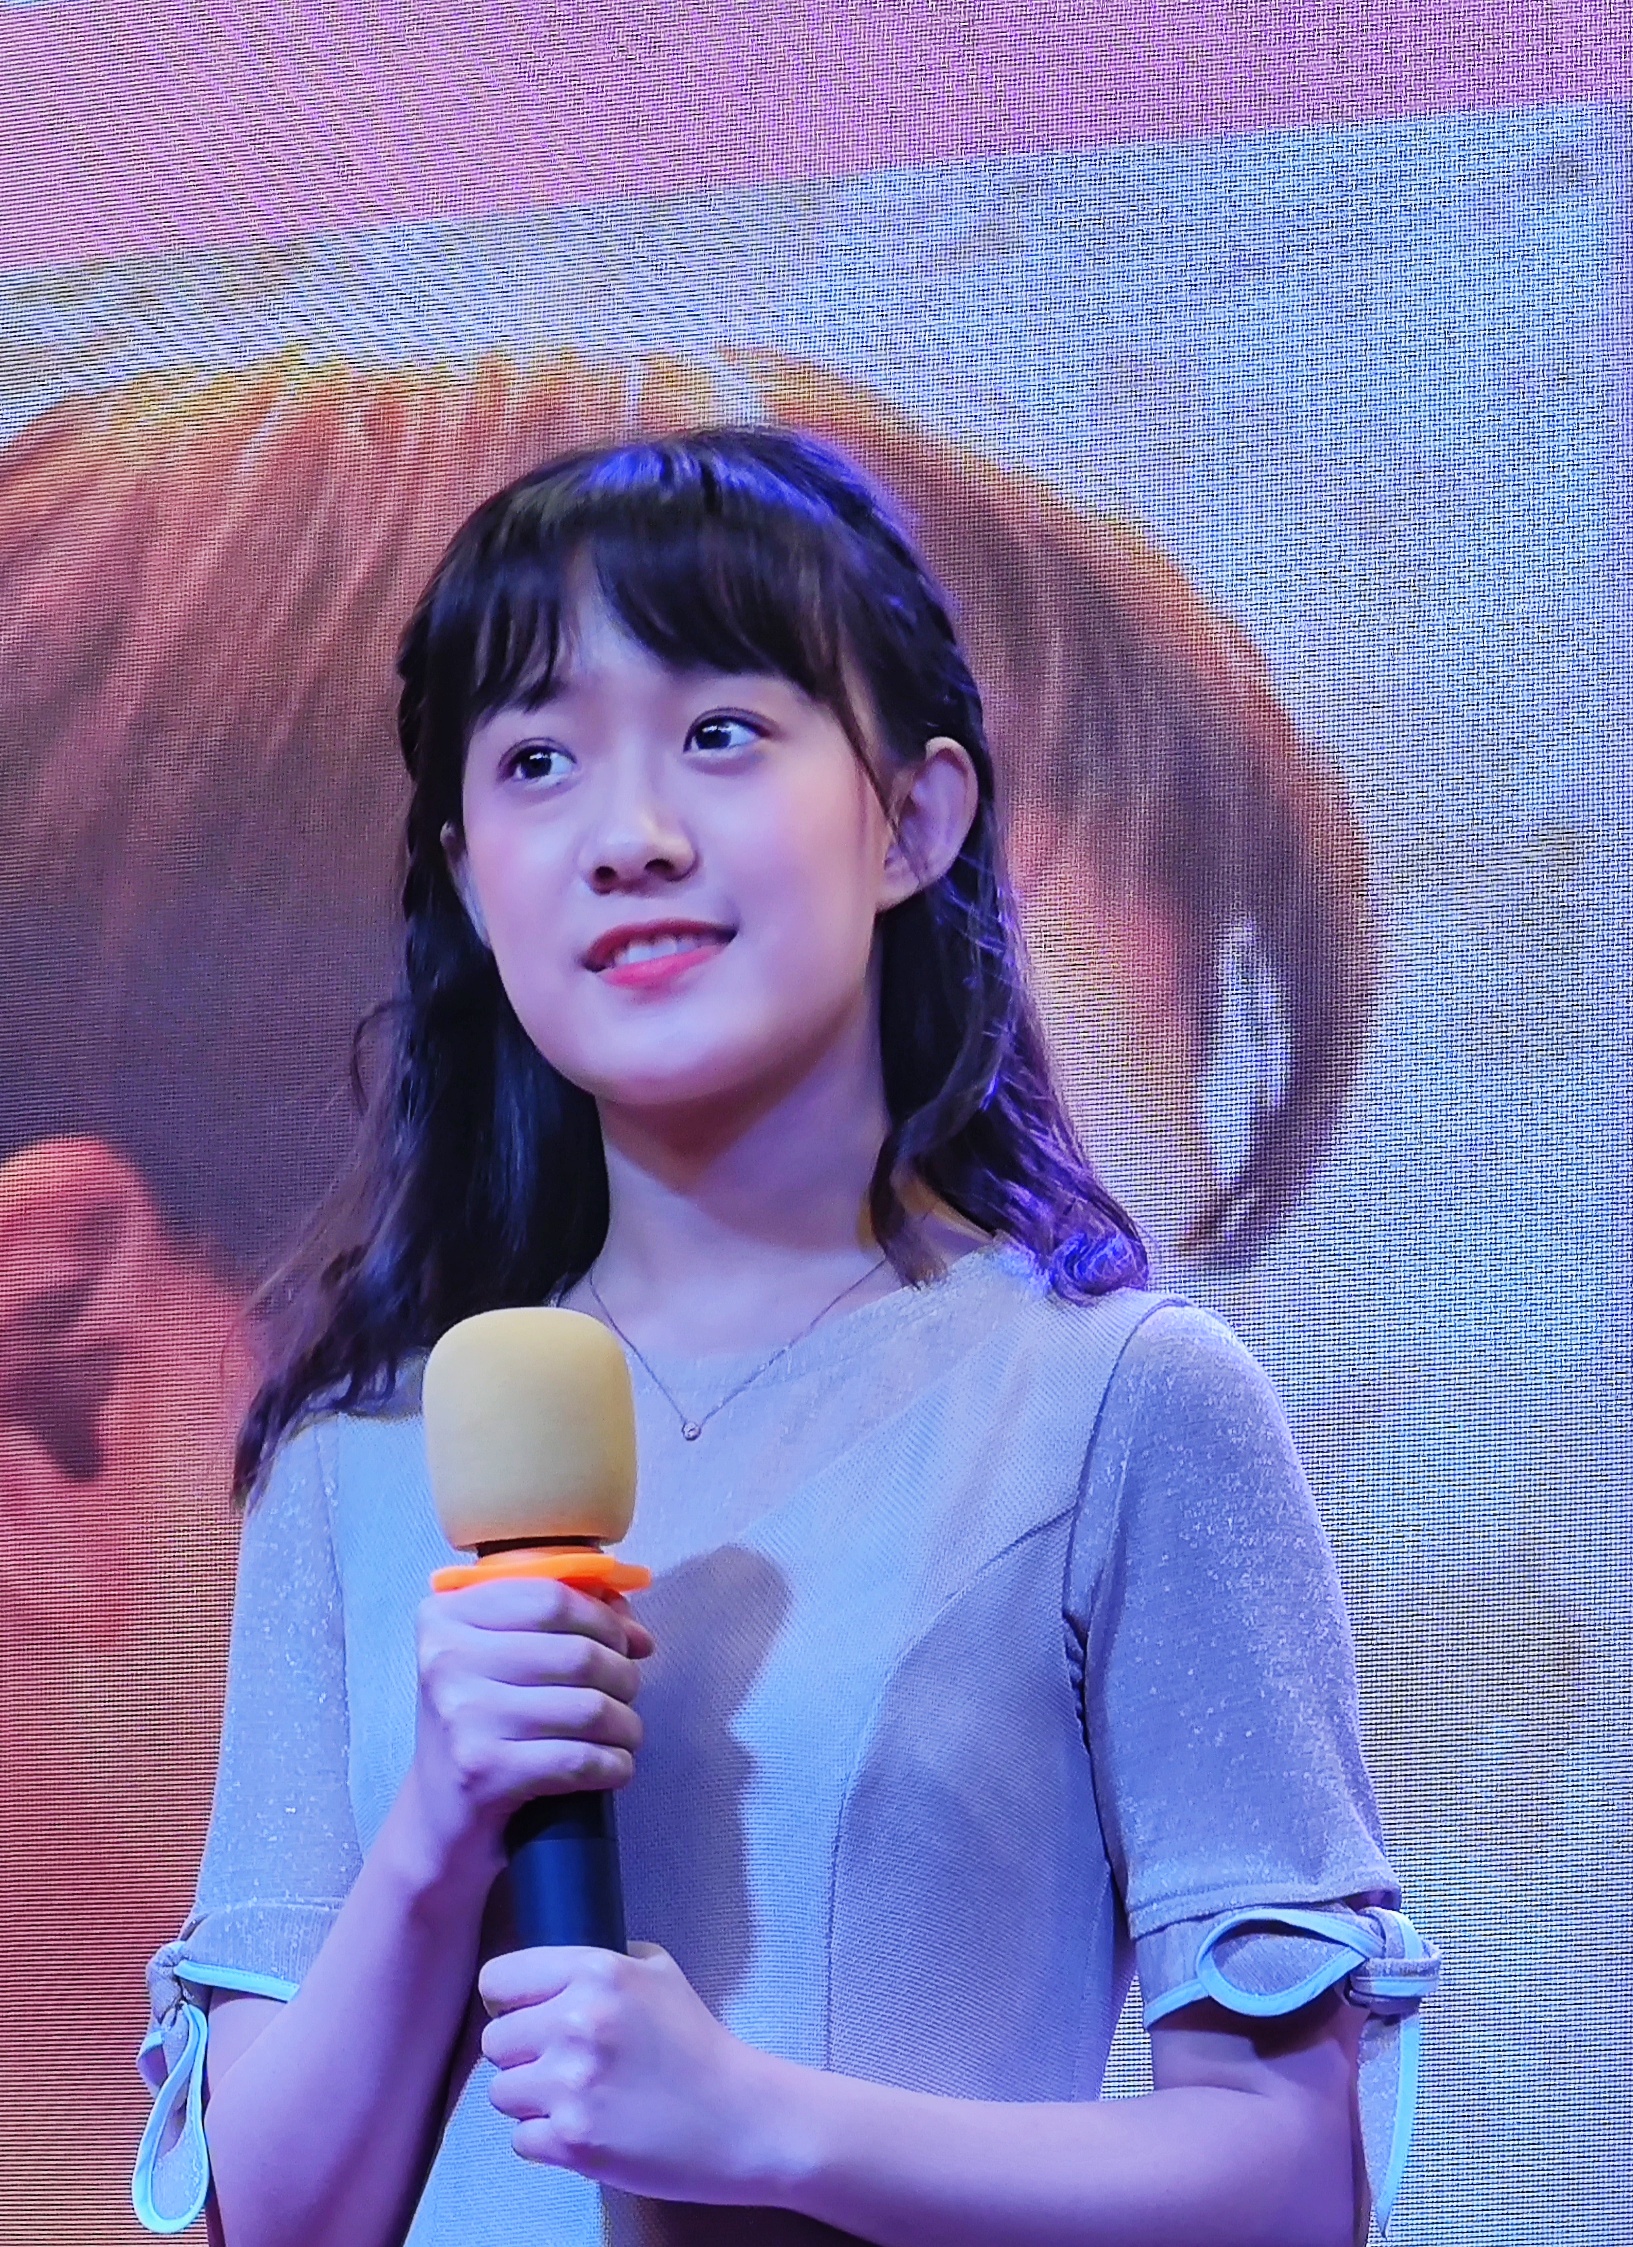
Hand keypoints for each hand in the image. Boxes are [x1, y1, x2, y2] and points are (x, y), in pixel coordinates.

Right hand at [409, 1577, 654, 1871]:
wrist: (438, 1816)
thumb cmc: (480, 1726)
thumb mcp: (500, 1661)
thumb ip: (560, 1626)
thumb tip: (634, 1630)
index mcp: (448, 1618)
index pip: (551, 1597)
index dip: (604, 1618)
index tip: (627, 1642)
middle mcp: (447, 1660)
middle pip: (577, 1653)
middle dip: (623, 1675)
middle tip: (628, 1693)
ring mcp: (462, 1716)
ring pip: (587, 1706)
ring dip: (625, 1724)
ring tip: (625, 1733)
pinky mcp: (482, 1771)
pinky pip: (579, 1759)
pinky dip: (613, 1764)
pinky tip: (615, 1766)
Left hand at [479, 1943, 791, 2203]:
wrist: (738, 2116)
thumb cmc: (696, 2041)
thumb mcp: (656, 1971)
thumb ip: (598, 1964)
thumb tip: (544, 1975)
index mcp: (596, 1971)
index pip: (497, 1978)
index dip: (508, 2000)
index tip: (527, 2015)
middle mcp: (576, 2022)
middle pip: (494, 2040)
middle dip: (522, 2054)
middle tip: (560, 2064)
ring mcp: (571, 2085)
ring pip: (499, 2092)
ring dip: (531, 2100)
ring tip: (575, 2099)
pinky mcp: (572, 2141)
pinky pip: (520, 2140)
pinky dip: (546, 2140)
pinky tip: (585, 2129)